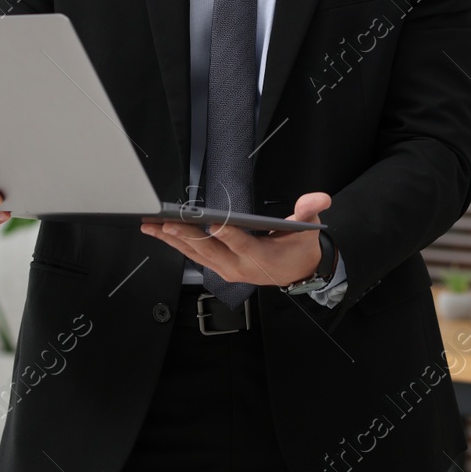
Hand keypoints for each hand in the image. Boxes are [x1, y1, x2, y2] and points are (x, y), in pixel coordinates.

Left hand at [140, 191, 331, 286]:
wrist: (298, 273)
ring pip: (196, 255)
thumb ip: (310, 211)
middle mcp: (240, 267)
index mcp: (262, 257)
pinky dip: (176, 244)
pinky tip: (160, 233)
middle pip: (210, 250)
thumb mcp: (309, 229)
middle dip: (186, 236)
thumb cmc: (299, 248)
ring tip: (151, 226)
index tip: (212, 223)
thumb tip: (319, 198)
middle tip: (166, 222)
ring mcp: (227, 270)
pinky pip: (194, 257)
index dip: (227, 234)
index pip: (242, 243)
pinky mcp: (219, 269)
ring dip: (173, 240)